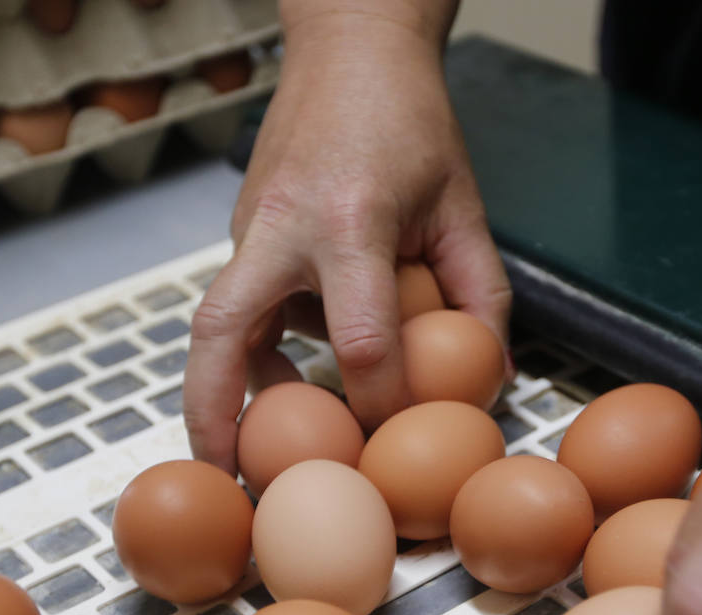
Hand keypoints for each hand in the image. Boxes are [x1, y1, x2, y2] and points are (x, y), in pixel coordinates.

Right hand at [184, 7, 511, 472]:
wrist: (349, 51)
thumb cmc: (410, 122)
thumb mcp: (463, 208)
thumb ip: (479, 296)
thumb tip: (487, 376)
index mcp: (349, 220)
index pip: (359, 338)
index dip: (378, 402)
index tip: (389, 440)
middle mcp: (282, 227)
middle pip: (221, 333)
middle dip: (213, 412)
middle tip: (226, 476)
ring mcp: (250, 227)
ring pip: (219, 323)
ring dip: (226, 389)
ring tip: (251, 449)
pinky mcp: (241, 231)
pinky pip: (239, 303)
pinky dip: (253, 350)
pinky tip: (286, 379)